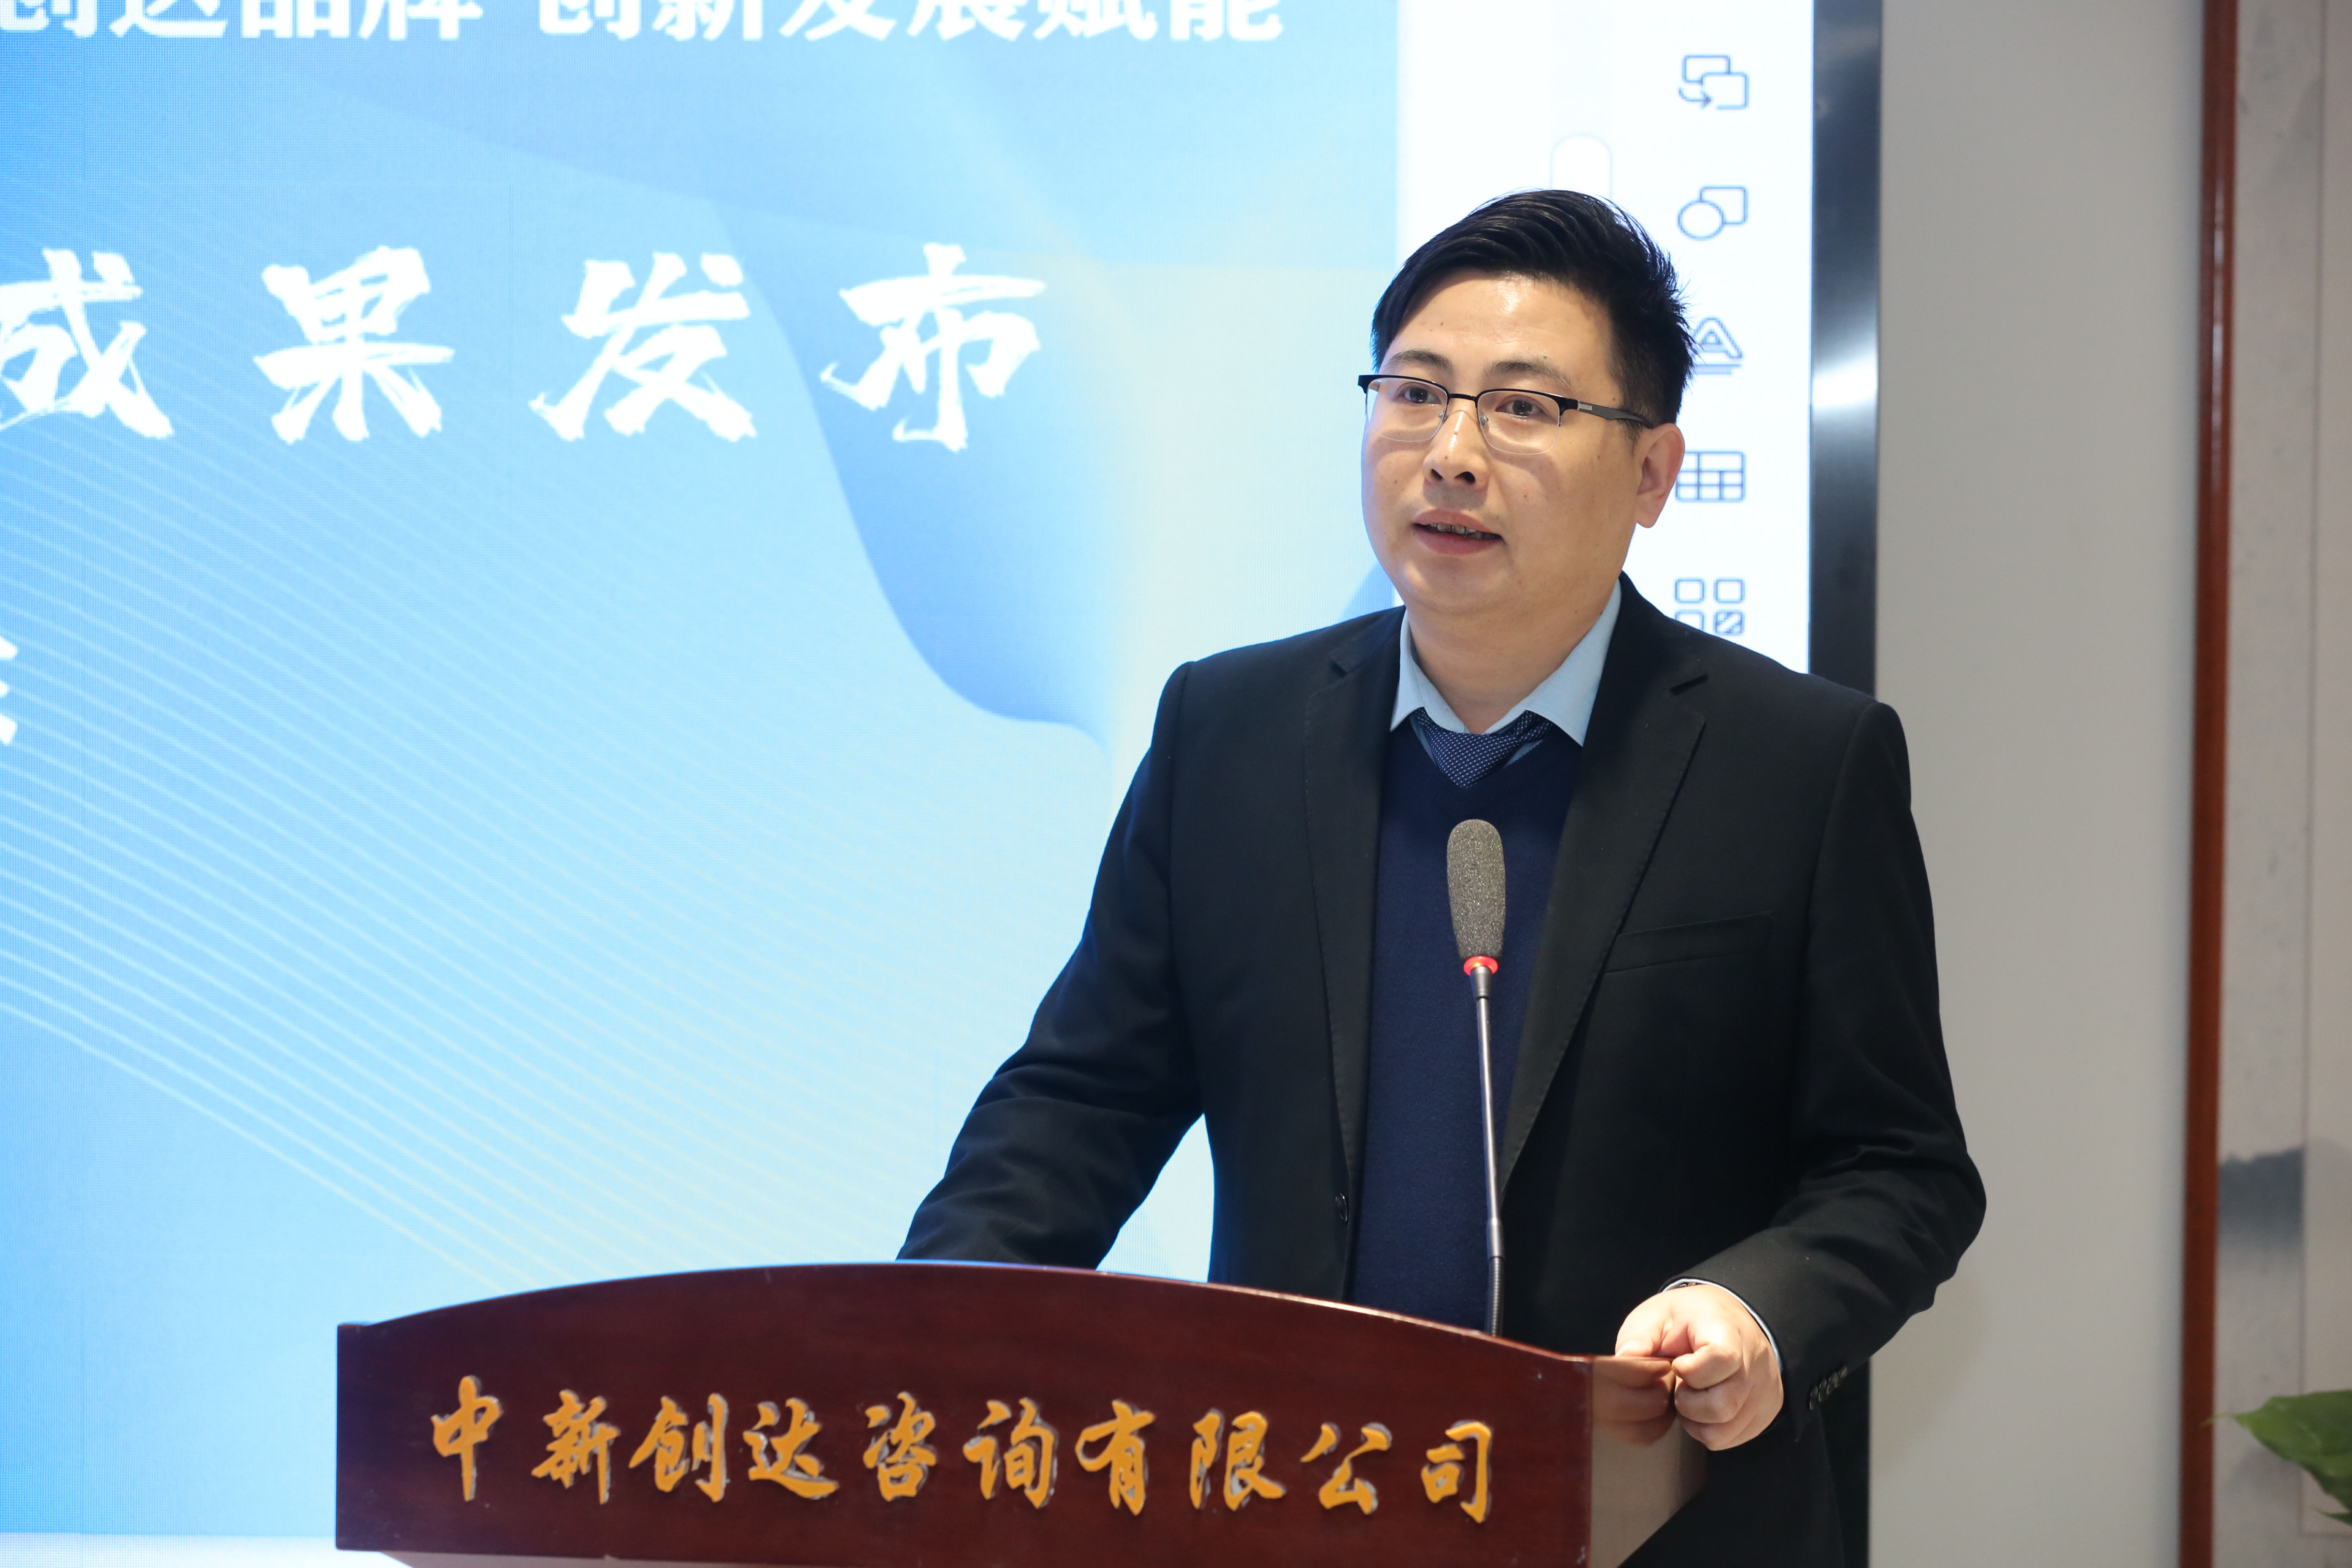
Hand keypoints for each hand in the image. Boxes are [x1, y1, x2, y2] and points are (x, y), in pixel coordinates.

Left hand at [1613, 1283, 1782, 1449]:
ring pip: (1726, 1429)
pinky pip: (1733, 1438)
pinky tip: (1704, 1406)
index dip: (1690, 1372)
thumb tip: (1623, 1361)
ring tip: (1689, 1397)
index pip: (1721, 1359)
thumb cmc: (1689, 1318)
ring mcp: (1764, 1391)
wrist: (1728, 1318)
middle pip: (1723, 1405)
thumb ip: (1639, 1336)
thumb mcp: (1658, 1314)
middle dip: (1688, 1403)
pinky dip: (1711, 1429)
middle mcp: (1754, 1364)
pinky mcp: (1765, 1411)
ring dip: (1697, 1421)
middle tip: (1678, 1387)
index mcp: (1728, 1332)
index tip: (1677, 1364)